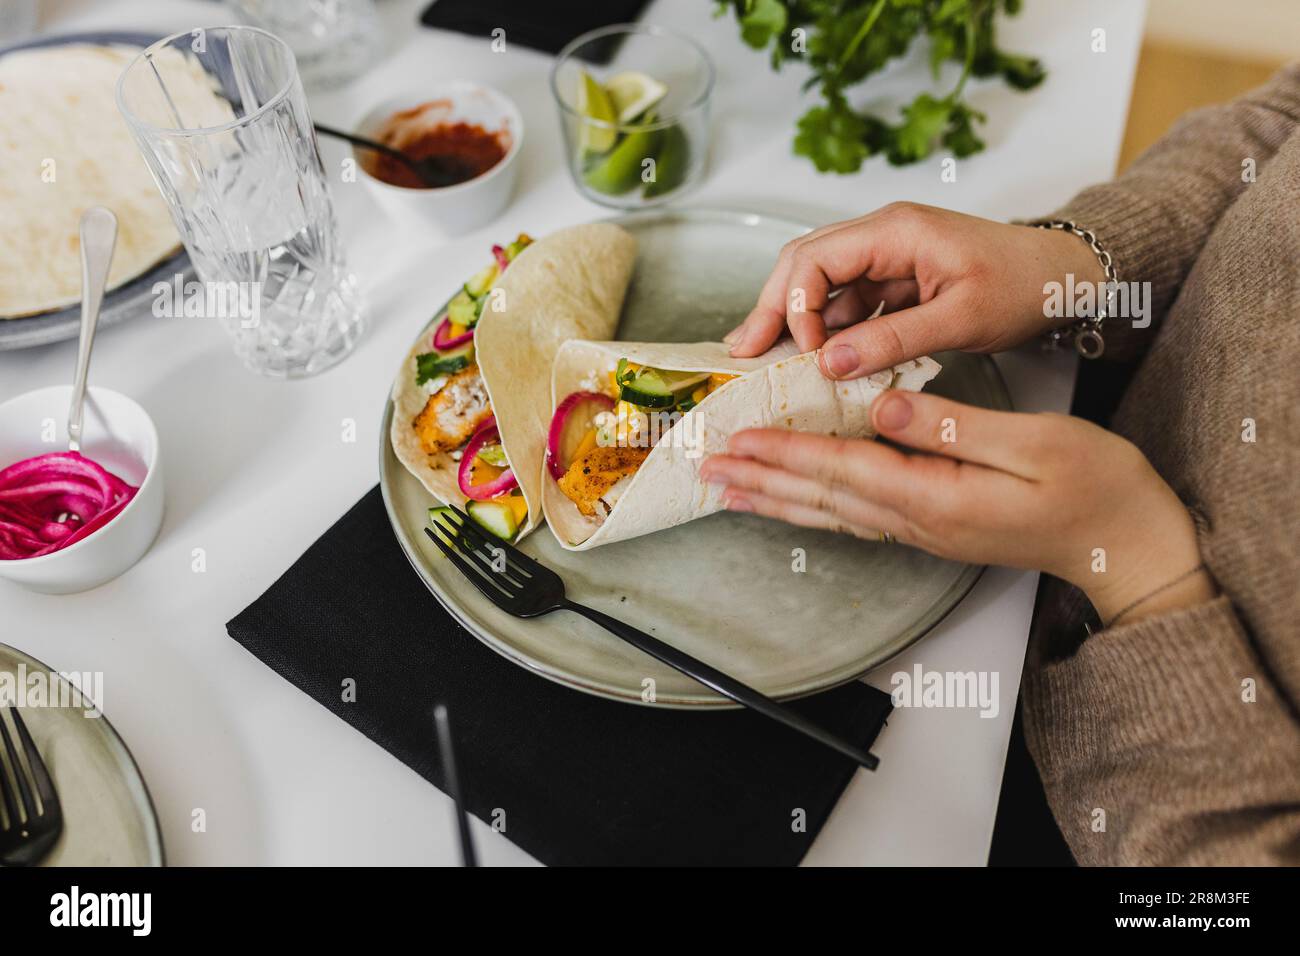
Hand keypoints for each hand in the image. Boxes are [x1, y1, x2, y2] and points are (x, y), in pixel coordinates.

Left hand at [700, 390, 1216, 626]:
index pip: (841, 469)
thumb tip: (883, 407)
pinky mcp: (931, 527)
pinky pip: (853, 518)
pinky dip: (812, 507)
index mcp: (936, 497)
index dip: (785, 452)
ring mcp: (922, 531)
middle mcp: (917, 522)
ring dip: (775, 500)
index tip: (738, 440)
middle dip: (760, 481)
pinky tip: (793, 502)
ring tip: (729, 491)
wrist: (1124, 543)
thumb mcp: (1035, 442)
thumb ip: (953, 426)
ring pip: (829, 513)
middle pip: (820, 498)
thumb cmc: (1093, 487)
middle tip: (707, 470)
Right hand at [725, 203, 1105, 378]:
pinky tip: (820, 361)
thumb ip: (893, 339)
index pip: (815, 257)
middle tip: (744, 352)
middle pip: (804, 264)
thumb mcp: (960, 318)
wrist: (1065, 278)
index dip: (794, 304)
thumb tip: (832, 362)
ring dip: (797, 322)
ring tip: (772, 363)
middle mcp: (882, 235)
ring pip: (820, 284)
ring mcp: (886, 256)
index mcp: (896, 230)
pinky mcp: (895, 280)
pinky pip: (848, 302)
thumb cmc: (1024, 286)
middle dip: (773, 308)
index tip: (800, 352)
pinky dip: (829, 331)